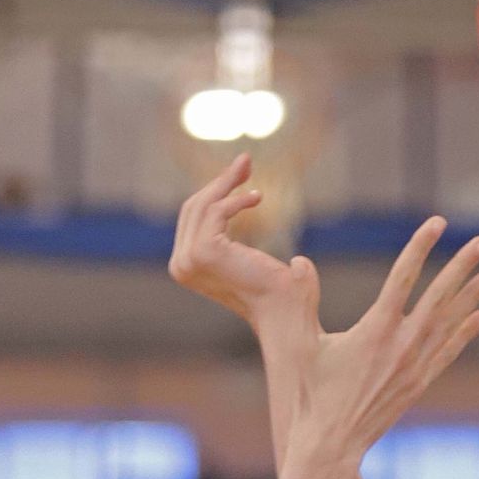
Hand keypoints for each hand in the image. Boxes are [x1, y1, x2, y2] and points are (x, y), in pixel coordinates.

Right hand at [169, 153, 299, 324]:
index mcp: (187, 269)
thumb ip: (276, 266)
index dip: (214, 193)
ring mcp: (189, 260)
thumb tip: (297, 262)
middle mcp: (181, 266)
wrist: (288, 317)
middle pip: (193, 207)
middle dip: (220, 181)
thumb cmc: (286, 301)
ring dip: (227, 182)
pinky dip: (237, 200)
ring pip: (203, 204)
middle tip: (245, 160)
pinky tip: (258, 197)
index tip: (241, 176)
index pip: (192, 219)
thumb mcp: (270, 275)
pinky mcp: (204, 251)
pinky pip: (217, 210)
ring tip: (248, 166)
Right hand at [293, 217, 478, 466]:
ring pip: (450, 322)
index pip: (403, 277)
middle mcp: (402, 345)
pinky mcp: (418, 384)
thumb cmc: (311, 395)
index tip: (437, 222)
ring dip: (474, 295)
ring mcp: (415, 366)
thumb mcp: (300, 346)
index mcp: (374, 330)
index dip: (420, 246)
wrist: (331, 445)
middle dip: (462, 266)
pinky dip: (465, 332)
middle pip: (439, 296)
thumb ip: (301, 302)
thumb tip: (298, 262)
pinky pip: (448, 352)